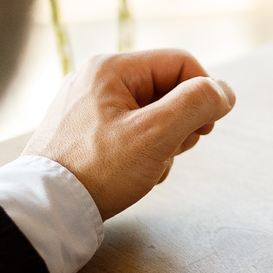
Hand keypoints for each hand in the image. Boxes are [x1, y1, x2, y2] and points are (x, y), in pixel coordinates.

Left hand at [22, 49, 234, 220]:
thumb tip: (225, 92)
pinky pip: (131, 133)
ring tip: (146, 167)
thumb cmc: (97, 170)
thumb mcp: (156, 134)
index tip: (205, 129)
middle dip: (179, 125)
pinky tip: (131, 174)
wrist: (48, 209)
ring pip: (152, 115)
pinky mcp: (85, 131)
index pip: (182, 63)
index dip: (204, 94)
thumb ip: (196, 105)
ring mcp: (88, 106)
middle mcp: (96, 80)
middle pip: (167, 90)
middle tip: (168, 151)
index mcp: (111, 68)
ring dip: (162, 143)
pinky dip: (142, 153)